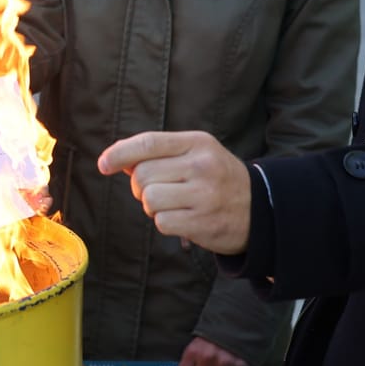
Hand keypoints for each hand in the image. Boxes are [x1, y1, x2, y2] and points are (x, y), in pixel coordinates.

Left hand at [97, 130, 251, 253]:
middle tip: (161, 191)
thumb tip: (117, 160)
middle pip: (142, 175)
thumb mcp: (196, 154)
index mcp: (197, 143)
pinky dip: (165, 223)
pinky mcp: (202, 222)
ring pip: (149, 199)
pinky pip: (161, 222)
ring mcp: (204, 195)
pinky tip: (184, 218)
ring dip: (152, 206)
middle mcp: (202, 165)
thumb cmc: (217, 179)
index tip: (103, 165)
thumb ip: (159, 153)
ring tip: (174, 205)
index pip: (147, 143)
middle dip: (141, 187)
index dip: (119, 154)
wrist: (261, 209)